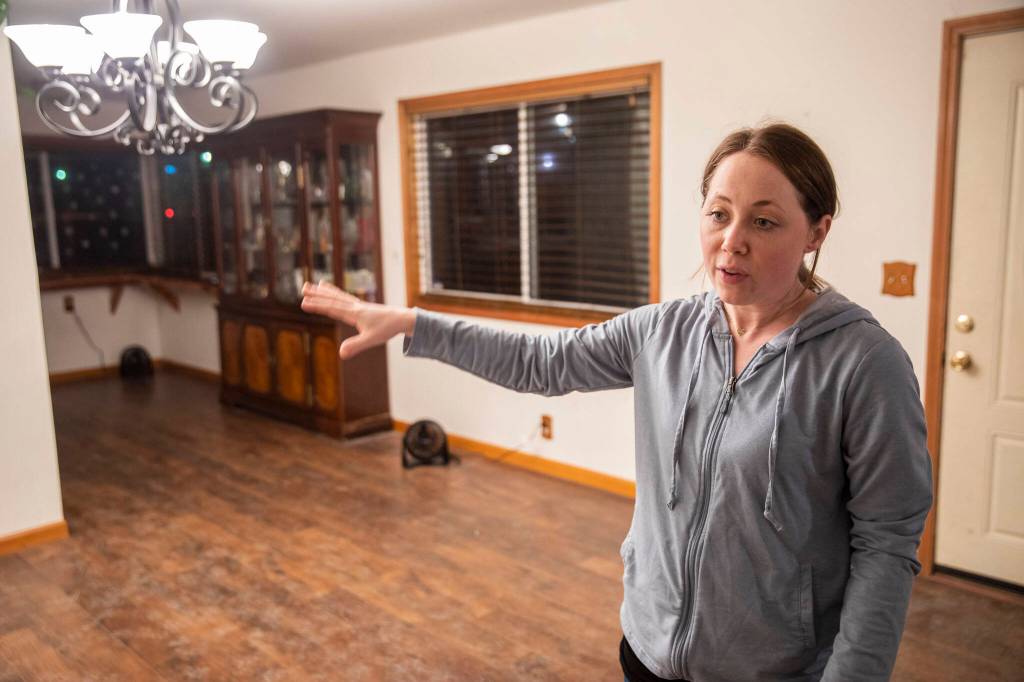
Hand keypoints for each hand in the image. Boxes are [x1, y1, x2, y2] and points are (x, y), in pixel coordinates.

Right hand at [300, 280, 414, 359]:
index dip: (317, 306)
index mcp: (354, 313)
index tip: (303, 302)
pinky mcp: (363, 307)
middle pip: (333, 299)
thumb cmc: (387, 329)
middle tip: (303, 287)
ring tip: (316, 285)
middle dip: (318, 295)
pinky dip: (338, 294)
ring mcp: (359, 305)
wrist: (402, 319)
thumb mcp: (371, 340)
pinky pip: (346, 298)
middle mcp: (355, 306)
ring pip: (339, 296)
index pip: (332, 309)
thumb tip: (340, 353)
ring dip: (326, 292)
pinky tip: (335, 294)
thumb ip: (355, 346)